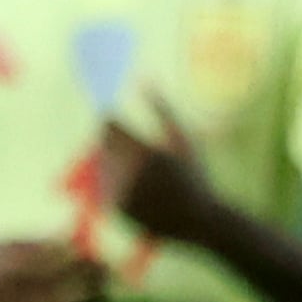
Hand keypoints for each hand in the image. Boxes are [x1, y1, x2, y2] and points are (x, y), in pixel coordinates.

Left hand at [95, 96, 222, 246]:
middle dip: (113, 141)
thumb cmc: (196, 175)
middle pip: (102, 144)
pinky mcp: (114, 209)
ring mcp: (119, 194)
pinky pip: (104, 185)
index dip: (111, 118)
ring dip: (113, 161)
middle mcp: (128, 175)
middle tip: (133, 148)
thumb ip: (162, 108)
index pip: (109, 124)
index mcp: (145, 152)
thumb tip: (143, 79)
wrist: (200, 221)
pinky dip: (115, 182)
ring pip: (101, 165)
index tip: (115, 116)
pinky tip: (138, 187)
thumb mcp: (183, 138)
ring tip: (141, 170)